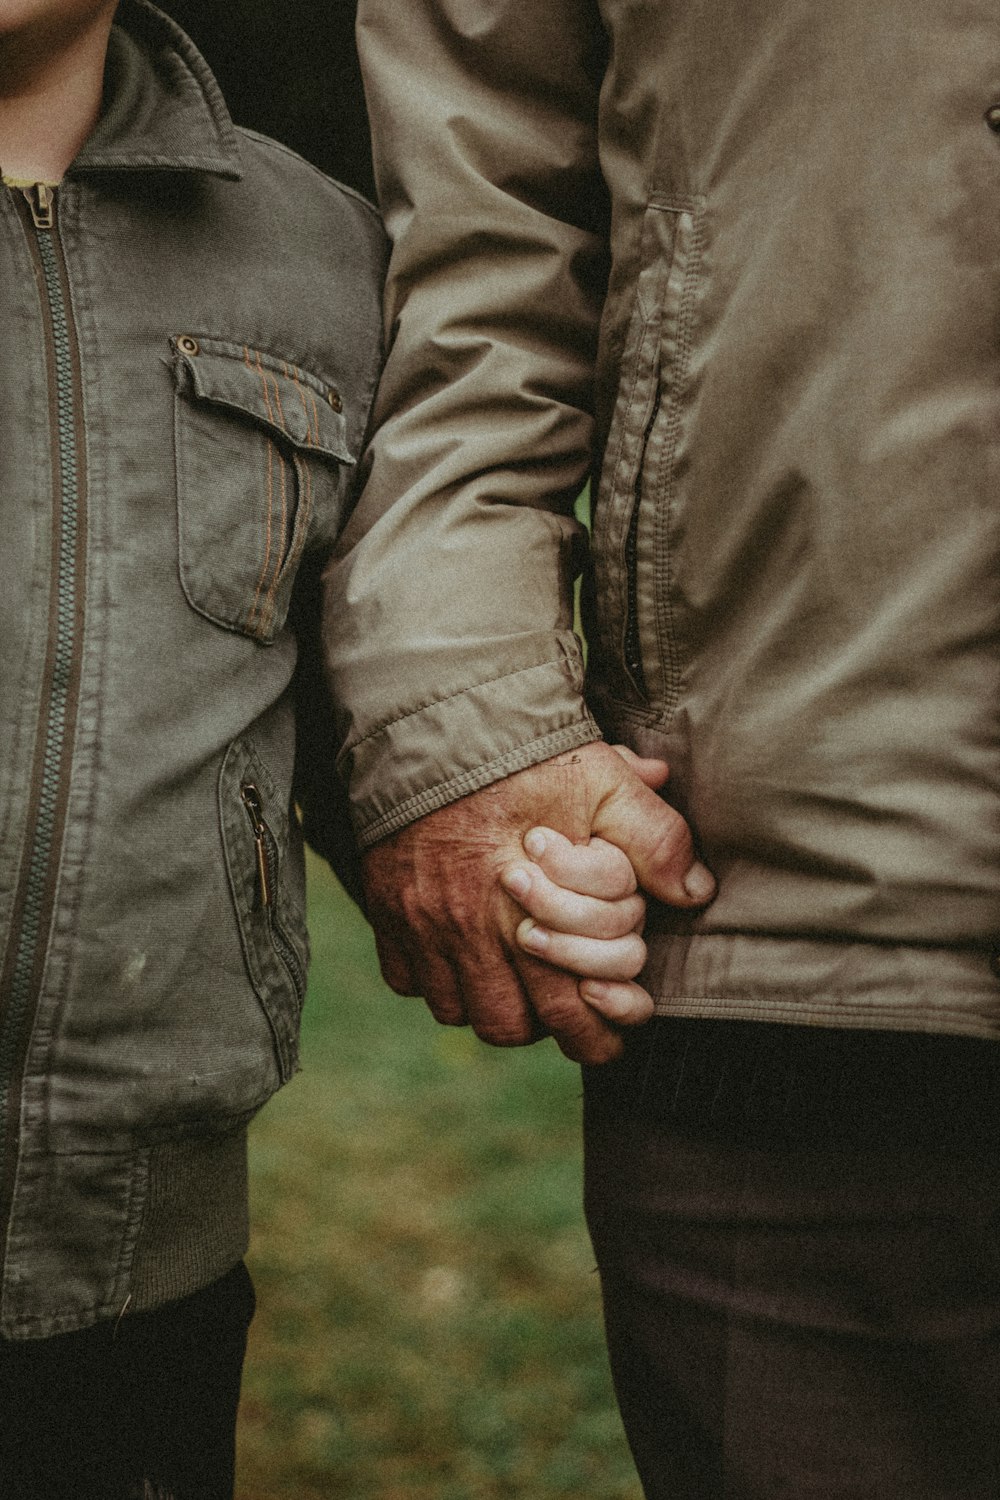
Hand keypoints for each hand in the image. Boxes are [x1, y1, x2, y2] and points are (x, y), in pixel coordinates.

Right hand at [360, 739, 714, 1063]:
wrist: (431, 720)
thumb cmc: (523, 753)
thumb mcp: (604, 783)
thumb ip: (655, 839)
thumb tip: (696, 891)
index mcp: (532, 914)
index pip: (566, 1015)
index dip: (595, 1038)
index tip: (608, 1030)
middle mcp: (471, 932)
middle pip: (507, 1027)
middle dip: (540, 1024)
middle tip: (560, 1003)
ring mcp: (422, 924)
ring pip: (456, 1010)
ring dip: (487, 1001)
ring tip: (512, 975)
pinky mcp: (386, 907)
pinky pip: (407, 978)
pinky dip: (434, 976)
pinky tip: (459, 948)